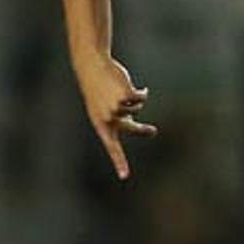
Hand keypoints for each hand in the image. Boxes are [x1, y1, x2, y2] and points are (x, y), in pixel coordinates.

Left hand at [75, 54, 156, 179]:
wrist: (91, 67)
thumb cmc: (98, 88)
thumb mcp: (106, 106)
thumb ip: (120, 119)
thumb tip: (139, 128)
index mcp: (100, 123)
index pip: (111, 147)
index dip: (119, 162)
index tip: (125, 177)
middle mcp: (107, 118)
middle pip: (132, 128)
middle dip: (143, 130)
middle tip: (153, 131)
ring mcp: (115, 108)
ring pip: (137, 108)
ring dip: (133, 99)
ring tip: (119, 89)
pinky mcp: (124, 96)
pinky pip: (141, 98)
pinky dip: (140, 92)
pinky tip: (133, 86)